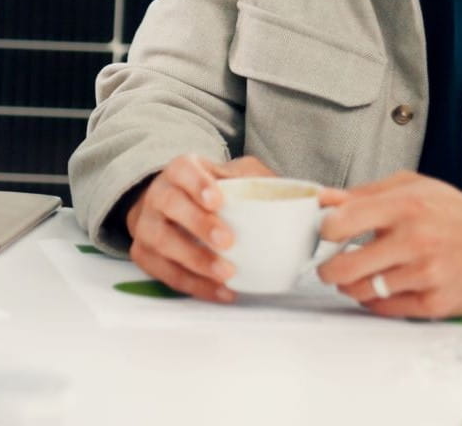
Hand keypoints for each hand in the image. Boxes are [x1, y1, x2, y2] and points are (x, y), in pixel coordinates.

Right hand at [124, 154, 275, 302]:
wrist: (167, 210)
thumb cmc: (210, 194)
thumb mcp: (234, 176)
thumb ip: (263, 182)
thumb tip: (316, 197)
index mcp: (180, 171)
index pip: (183, 171)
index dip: (197, 184)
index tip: (218, 201)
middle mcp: (157, 195)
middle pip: (170, 205)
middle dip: (198, 223)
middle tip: (227, 241)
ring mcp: (147, 225)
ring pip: (162, 241)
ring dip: (194, 259)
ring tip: (226, 273)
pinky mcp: (144, 254)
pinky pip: (165, 272)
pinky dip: (194, 285)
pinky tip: (221, 290)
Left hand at [316, 171, 461, 318]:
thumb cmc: (451, 212)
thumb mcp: (409, 186)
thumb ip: (361, 193)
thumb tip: (323, 199)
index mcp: (405, 207)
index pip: (339, 224)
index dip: (325, 230)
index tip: (328, 233)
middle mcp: (416, 242)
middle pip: (344, 268)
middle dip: (327, 268)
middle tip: (329, 265)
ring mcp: (426, 275)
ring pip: (361, 291)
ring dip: (349, 285)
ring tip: (355, 274)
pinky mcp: (435, 302)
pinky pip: (385, 308)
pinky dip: (373, 300)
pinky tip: (379, 286)